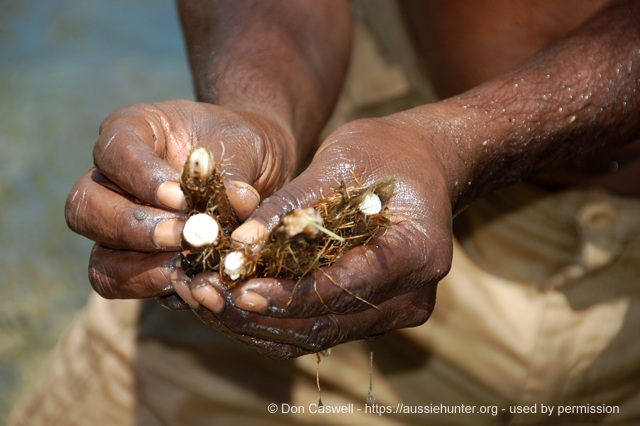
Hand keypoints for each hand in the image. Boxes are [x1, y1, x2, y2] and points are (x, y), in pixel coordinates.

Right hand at [65, 99, 296, 303]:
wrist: (253, 172)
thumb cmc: (241, 148)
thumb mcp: (243, 149)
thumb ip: (233, 176)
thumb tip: (239, 202)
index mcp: (130, 132)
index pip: (113, 152)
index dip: (141, 178)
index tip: (182, 197)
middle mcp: (109, 180)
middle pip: (85, 207)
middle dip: (134, 227)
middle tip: (184, 236)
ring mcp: (115, 226)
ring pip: (98, 256)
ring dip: (141, 267)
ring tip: (188, 264)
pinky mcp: (132, 262)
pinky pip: (124, 284)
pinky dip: (154, 286)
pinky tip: (192, 281)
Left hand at [189, 111, 456, 357]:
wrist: (422, 163)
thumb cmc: (385, 151)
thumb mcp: (339, 163)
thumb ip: (292, 207)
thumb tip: (240, 245)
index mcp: (416, 252)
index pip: (345, 287)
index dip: (288, 294)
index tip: (238, 288)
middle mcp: (411, 294)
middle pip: (327, 323)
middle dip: (260, 315)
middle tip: (203, 295)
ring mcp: (396, 310)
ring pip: (318, 334)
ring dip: (259, 323)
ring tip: (205, 298)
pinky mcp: (375, 312)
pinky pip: (321, 325)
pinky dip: (276, 318)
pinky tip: (233, 300)